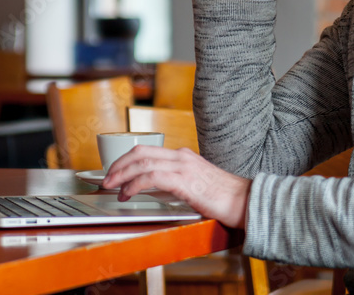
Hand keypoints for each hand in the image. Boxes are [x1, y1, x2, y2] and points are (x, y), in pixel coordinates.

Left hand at [102, 145, 251, 228]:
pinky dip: (135, 184)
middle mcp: (181, 157)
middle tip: (106, 178)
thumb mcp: (198, 187)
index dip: (127, 160)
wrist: (247, 202)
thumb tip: (158, 192)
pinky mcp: (185, 180)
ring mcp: (183, 166)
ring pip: (142, 162)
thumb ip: (179, 185)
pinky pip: (151, 177)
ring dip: (121, 174)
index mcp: (184, 157)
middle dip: (118, 165)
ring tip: (111, 187)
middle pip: (140, 152)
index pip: (148, 151)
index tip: (116, 172)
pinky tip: (128, 193)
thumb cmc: (226, 199)